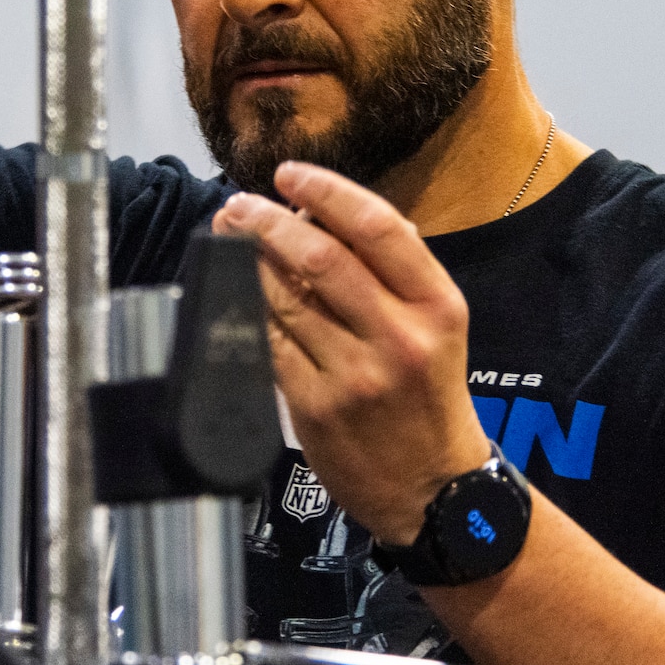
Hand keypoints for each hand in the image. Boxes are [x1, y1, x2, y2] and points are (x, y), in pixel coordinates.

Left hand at [211, 161, 491, 544]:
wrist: (434, 490)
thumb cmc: (429, 399)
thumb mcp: (436, 328)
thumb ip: (392, 274)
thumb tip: (325, 216)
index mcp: (437, 305)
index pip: (377, 227)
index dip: (326, 192)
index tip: (289, 174)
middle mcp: (399, 336)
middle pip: (321, 258)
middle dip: (268, 222)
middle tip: (239, 206)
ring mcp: (355, 374)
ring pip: (285, 299)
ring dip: (246, 261)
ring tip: (227, 238)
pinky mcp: (317, 406)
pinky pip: (269, 344)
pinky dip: (246, 311)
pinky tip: (231, 291)